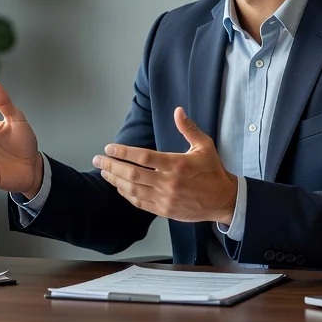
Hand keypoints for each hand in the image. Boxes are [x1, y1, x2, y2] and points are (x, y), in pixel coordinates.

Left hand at [92, 107, 237, 224]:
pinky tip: (118, 186)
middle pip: (132, 174)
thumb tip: (178, 111)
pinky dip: (126, 194)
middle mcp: (168, 183)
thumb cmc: (213, 171)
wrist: (223, 200)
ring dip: (115, 180)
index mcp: (176, 164)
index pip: (143, 157)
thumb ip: (188, 128)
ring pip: (132, 190)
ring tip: (103, 171)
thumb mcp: (204, 146)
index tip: (109, 148)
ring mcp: (165, 199)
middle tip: (97, 159)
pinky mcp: (164, 210)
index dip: (123, 152)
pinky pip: (140, 203)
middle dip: (111, 166)